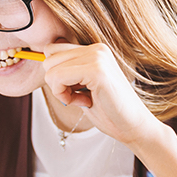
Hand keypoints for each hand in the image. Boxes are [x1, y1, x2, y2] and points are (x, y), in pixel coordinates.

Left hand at [41, 41, 162, 146]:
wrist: (134, 127)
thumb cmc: (109, 111)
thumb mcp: (83, 86)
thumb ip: (68, 72)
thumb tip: (42, 62)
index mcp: (95, 50)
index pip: (53, 50)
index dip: (56, 74)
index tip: (74, 90)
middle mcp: (96, 48)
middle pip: (48, 57)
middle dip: (56, 82)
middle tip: (78, 96)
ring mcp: (97, 57)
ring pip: (50, 68)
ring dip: (60, 90)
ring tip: (83, 99)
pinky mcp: (97, 70)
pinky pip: (58, 78)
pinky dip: (64, 95)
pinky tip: (84, 102)